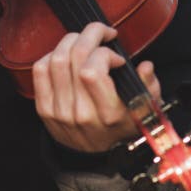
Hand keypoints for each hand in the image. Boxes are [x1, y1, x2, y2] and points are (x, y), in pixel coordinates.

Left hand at [32, 22, 160, 152]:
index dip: (104, 54)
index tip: (117, 57)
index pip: (92, 71)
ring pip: (56, 59)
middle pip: (74, 57)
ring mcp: (59, 110)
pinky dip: (53, 54)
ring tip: (86, 41)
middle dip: (90, 34)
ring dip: (73, 40)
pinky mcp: (44, 108)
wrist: (96, 157)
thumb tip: (145, 66)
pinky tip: (68, 54)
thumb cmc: (122, 128)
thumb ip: (149, 87)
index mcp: (106, 114)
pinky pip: (40, 70)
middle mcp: (80, 112)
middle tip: (102, 33)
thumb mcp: (146, 111)